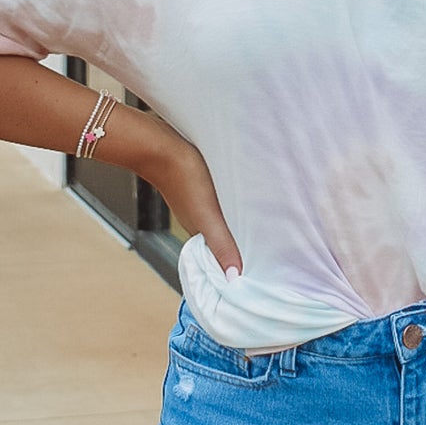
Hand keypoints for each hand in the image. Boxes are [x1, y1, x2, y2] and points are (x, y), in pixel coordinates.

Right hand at [136, 120, 243, 276]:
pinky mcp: (198, 188)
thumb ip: (220, 244)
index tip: (255, 278)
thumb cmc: (182, 178)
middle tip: (264, 259)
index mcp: (197, 234)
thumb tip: (234, 277)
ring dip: (234, 230)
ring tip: (257, 235)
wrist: (161, 146)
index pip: (216, 262)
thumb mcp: (207, 215)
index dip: (233, 270)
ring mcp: (196, 206)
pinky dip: (229, 212)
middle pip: (218, 244)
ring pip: (218, 225)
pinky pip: (217, 207)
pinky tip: (239, 206)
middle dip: (237, 251)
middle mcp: (196, 223)